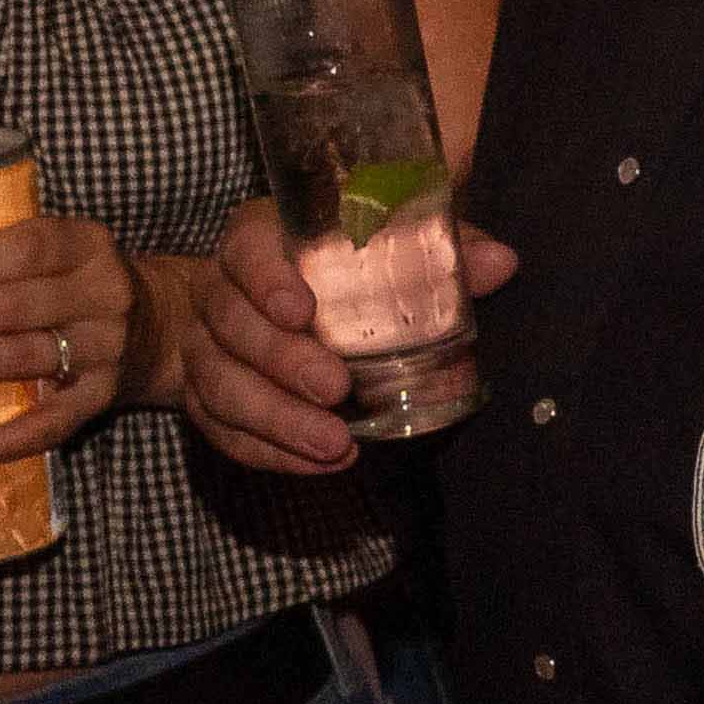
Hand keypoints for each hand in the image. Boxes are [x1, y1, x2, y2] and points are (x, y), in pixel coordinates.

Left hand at [0, 209, 131, 458]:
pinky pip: (54, 420)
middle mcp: (106, 294)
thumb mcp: (55, 252)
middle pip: (9, 307)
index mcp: (89, 247)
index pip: (24, 248)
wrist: (161, 326)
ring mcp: (107, 348)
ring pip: (24, 358)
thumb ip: (1, 257)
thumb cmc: (77, 284)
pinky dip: (12, 437)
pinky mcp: (102, 395)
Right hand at [184, 198, 519, 479]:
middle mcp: (220, 292)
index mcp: (260, 241)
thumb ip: (438, 246)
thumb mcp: (388, 244)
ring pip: (221, 385)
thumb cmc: (339, 265)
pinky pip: (223, 428)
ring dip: (277, 420)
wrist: (261, 303)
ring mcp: (204, 347)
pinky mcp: (203, 396)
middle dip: (284, 361)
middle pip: (234, 325)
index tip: (302, 310)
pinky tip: (317, 462)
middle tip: (335, 388)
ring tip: (334, 444)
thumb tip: (500, 262)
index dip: (269, 280)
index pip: (248, 252)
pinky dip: (268, 450)